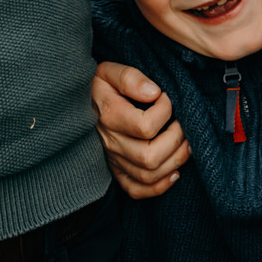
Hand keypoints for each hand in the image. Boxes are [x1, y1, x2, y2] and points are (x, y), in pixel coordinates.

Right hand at [91, 61, 187, 198]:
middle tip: (184, 124)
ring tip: (186, 143)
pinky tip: (174, 172)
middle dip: (176, 141)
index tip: (167, 97)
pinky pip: (137, 190)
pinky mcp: (116, 170)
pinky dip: (159, 186)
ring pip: (148, 175)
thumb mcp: (109, 71)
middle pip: (150, 157)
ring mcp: (113, 159)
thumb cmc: (99, 85)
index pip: (146, 126)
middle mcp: (110, 142)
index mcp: (109, 116)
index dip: (165, 111)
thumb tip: (154, 92)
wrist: (75, 103)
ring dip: (175, 162)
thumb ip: (130, 77)